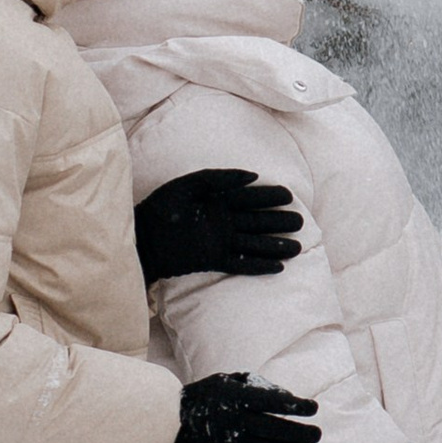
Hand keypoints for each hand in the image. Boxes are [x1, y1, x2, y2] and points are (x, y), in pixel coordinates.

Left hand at [135, 168, 302, 285]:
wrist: (141, 236)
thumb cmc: (162, 206)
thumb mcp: (190, 184)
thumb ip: (220, 178)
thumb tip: (252, 175)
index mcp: (219, 201)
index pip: (251, 198)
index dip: (270, 196)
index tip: (289, 195)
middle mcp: (223, 222)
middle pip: (258, 221)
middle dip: (279, 221)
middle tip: (300, 221)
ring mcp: (220, 242)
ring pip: (254, 244)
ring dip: (276, 246)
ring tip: (297, 247)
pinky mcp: (213, 260)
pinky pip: (241, 264)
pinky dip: (259, 266)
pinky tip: (278, 267)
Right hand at [171, 372, 321, 442]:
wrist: (172, 427)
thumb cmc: (204, 397)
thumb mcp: (226, 381)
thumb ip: (254, 385)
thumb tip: (285, 396)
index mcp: (236, 398)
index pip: (273, 402)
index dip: (297, 406)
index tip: (313, 408)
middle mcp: (236, 422)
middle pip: (276, 429)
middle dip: (301, 434)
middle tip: (318, 435)